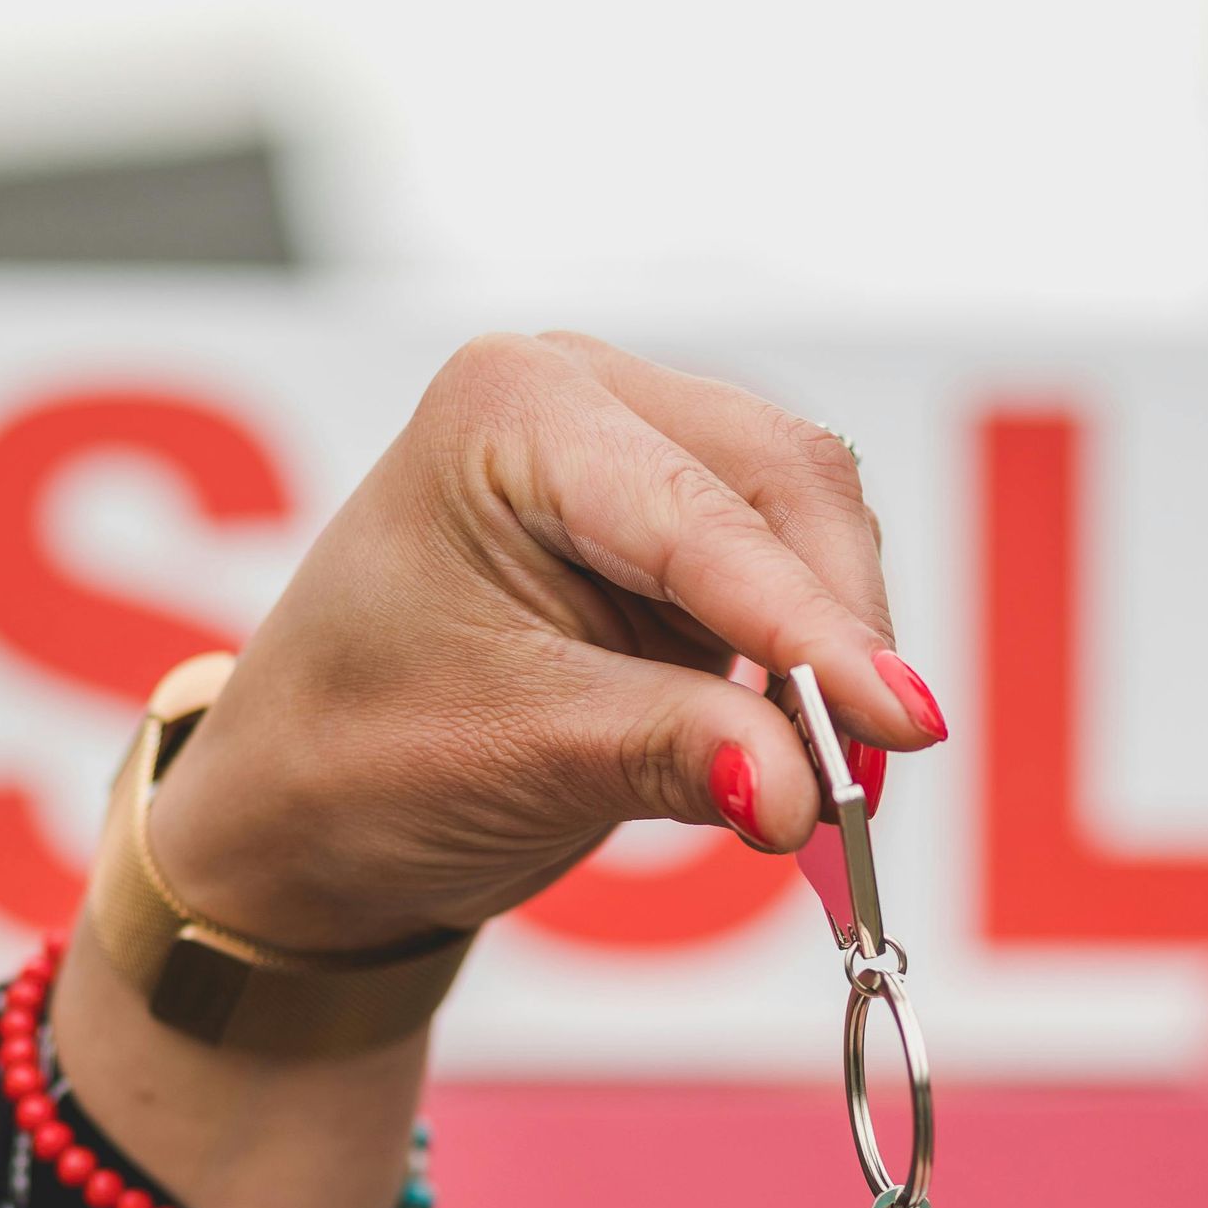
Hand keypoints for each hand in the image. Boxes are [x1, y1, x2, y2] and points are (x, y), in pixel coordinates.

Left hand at [50, 330, 939, 1207]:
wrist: (305, 809)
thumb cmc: (358, 760)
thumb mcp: (515, 755)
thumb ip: (669, 753)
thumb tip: (804, 791)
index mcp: (511, 412)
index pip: (703, 518)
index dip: (814, 629)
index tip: (902, 727)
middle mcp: (581, 398)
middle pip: (787, 489)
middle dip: (837, 636)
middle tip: (861, 784)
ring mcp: (636, 455)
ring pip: (810, 530)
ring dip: (833, 656)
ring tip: (822, 785)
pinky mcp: (677, 534)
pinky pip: (790, 580)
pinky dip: (811, 670)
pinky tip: (798, 751)